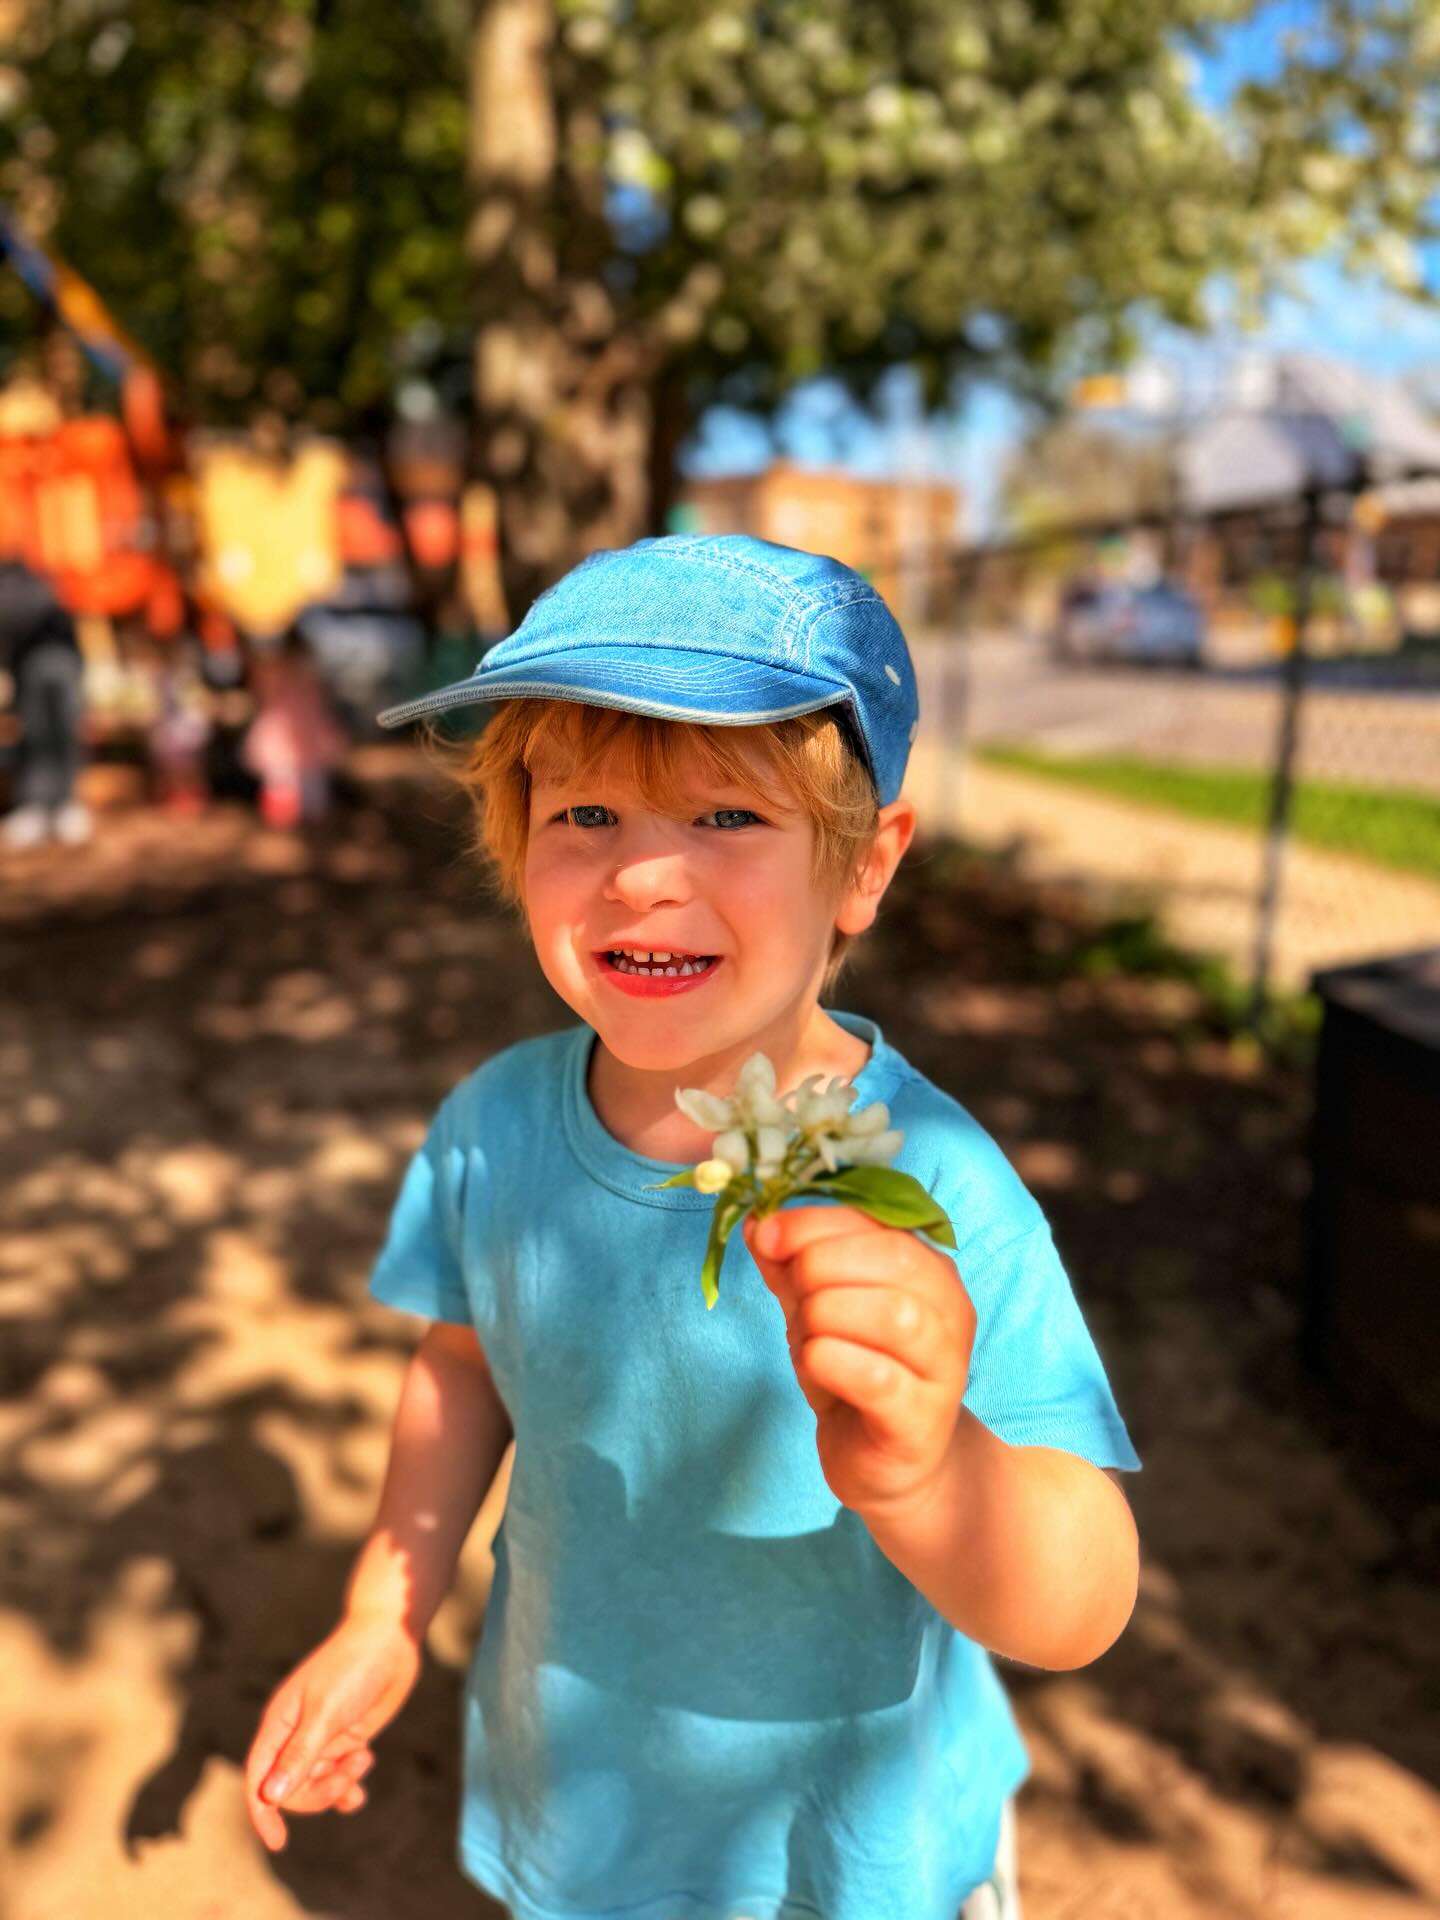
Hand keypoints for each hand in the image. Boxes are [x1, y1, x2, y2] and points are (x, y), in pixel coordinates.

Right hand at [244, 1615, 423, 1852]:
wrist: (390, 1640)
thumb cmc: (352, 1668)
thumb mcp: (325, 1712)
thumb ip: (300, 1754)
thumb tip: (270, 1795)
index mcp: (279, 1725)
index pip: (258, 1778)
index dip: (262, 1812)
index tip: (278, 1842)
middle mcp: (296, 1736)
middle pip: (291, 1790)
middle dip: (318, 1793)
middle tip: (348, 1775)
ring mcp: (322, 1739)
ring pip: (317, 1785)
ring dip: (340, 1784)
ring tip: (364, 1758)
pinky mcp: (346, 1740)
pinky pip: (339, 1779)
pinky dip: (349, 1787)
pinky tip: (361, 1784)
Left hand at [743, 1204, 975, 1518]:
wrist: (886, 1464)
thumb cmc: (855, 1375)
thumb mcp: (815, 1309)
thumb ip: (791, 1264)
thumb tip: (756, 1221)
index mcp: (928, 1268)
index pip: (877, 1221)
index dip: (814, 1222)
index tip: (766, 1234)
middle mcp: (949, 1310)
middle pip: (894, 1258)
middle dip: (820, 1265)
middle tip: (792, 1296)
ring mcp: (944, 1366)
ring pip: (895, 1315)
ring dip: (828, 1314)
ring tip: (807, 1336)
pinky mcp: (922, 1419)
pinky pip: (880, 1378)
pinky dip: (835, 1361)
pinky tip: (815, 1362)